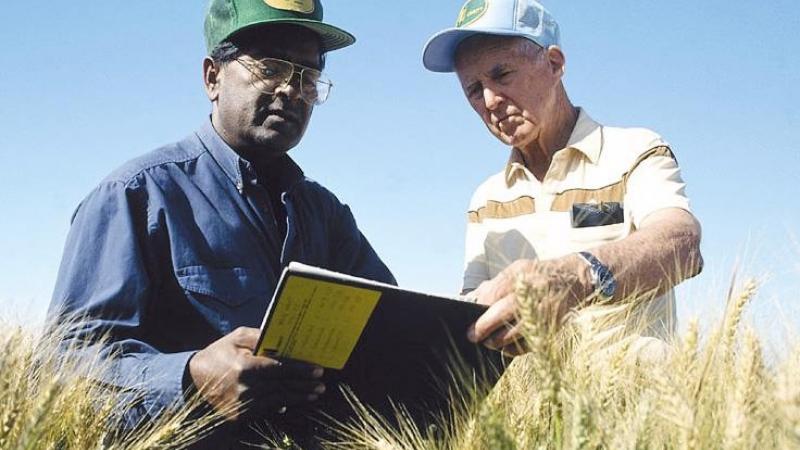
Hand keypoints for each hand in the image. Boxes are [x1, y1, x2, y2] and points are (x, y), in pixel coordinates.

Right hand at [188, 327, 324, 420]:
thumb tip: (284, 338)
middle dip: (304, 385)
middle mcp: (245, 388)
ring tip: (314, 393)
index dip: (301, 369)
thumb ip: (260, 336)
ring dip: (299, 397)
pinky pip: (266, 410)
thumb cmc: (218, 354)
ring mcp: (242, 405)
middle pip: (283, 386)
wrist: (192, 381)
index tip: (318, 370)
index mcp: (245, 366)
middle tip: (321, 383)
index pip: (280, 368)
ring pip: (278, 400)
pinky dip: (281, 405)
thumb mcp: (236, 338)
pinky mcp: (239, 416)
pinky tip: (292, 401)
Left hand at [466, 256, 591, 354]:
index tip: (468, 317)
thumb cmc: (537, 275)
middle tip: (472, 336)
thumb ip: (495, 284)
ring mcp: (545, 309)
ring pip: (517, 331)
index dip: (480, 307)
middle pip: (505, 311)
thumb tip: (472, 300)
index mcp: (522, 274)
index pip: (495, 292)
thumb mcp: (517, 270)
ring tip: (488, 342)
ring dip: (498, 340)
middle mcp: (534, 291)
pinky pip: (530, 343)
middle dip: (485, 326)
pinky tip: (505, 348)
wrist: (574, 279)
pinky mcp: (552, 325)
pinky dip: (515, 349)